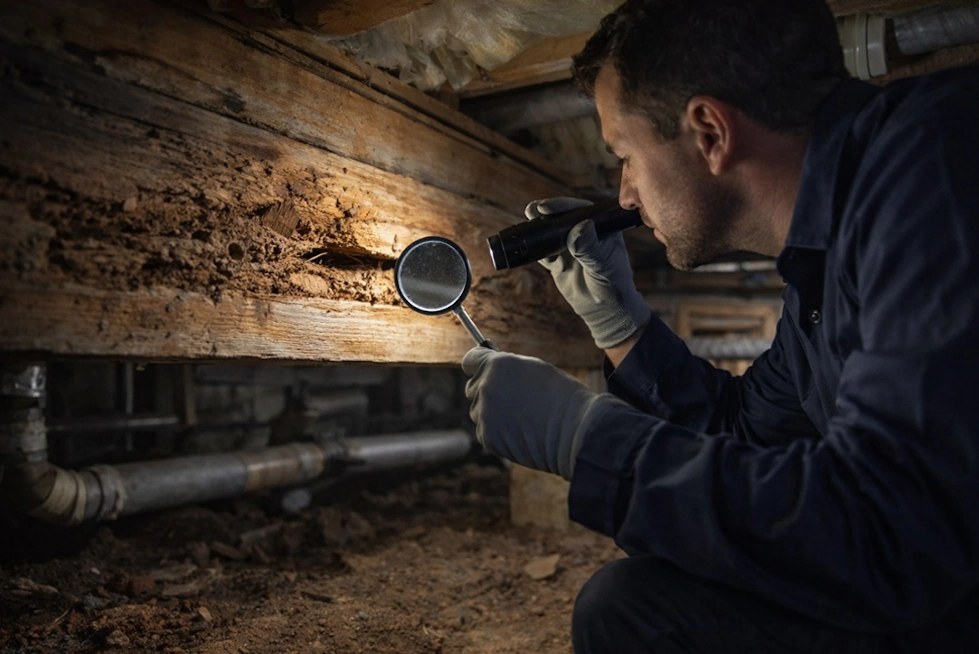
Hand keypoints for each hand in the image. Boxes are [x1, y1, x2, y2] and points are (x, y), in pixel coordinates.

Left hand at [462, 346, 622, 479]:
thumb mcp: (534, 369)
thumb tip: (492, 369)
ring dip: (492, 413)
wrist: (575, 431)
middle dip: (487, 390)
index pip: (470, 360)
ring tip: (522, 417)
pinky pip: (485, 431)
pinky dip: (498, 433)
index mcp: (497, 365)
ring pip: (479, 411)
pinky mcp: (488, 438)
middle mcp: (486, 387)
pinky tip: (521, 431)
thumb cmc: (561, 396)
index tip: (481, 369)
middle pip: (472, 387)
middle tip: (511, 398)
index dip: (477, 365)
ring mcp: (484, 414)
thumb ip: (507, 368)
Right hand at [526, 198, 650, 349]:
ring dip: (537, 227)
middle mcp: (584, 233)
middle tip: (533, 210)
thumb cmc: (613, 284)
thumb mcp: (604, 265)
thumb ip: (590, 248)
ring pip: (550, 232)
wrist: (604, 309)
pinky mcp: (558, 261)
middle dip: (546, 212)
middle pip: (562, 217)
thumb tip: (580, 227)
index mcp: (600, 228)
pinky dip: (533, 248)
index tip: (547, 208)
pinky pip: (542, 251)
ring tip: (526, 219)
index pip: (580, 210)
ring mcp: (569, 246)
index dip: (563, 206)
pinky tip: (524, 243)